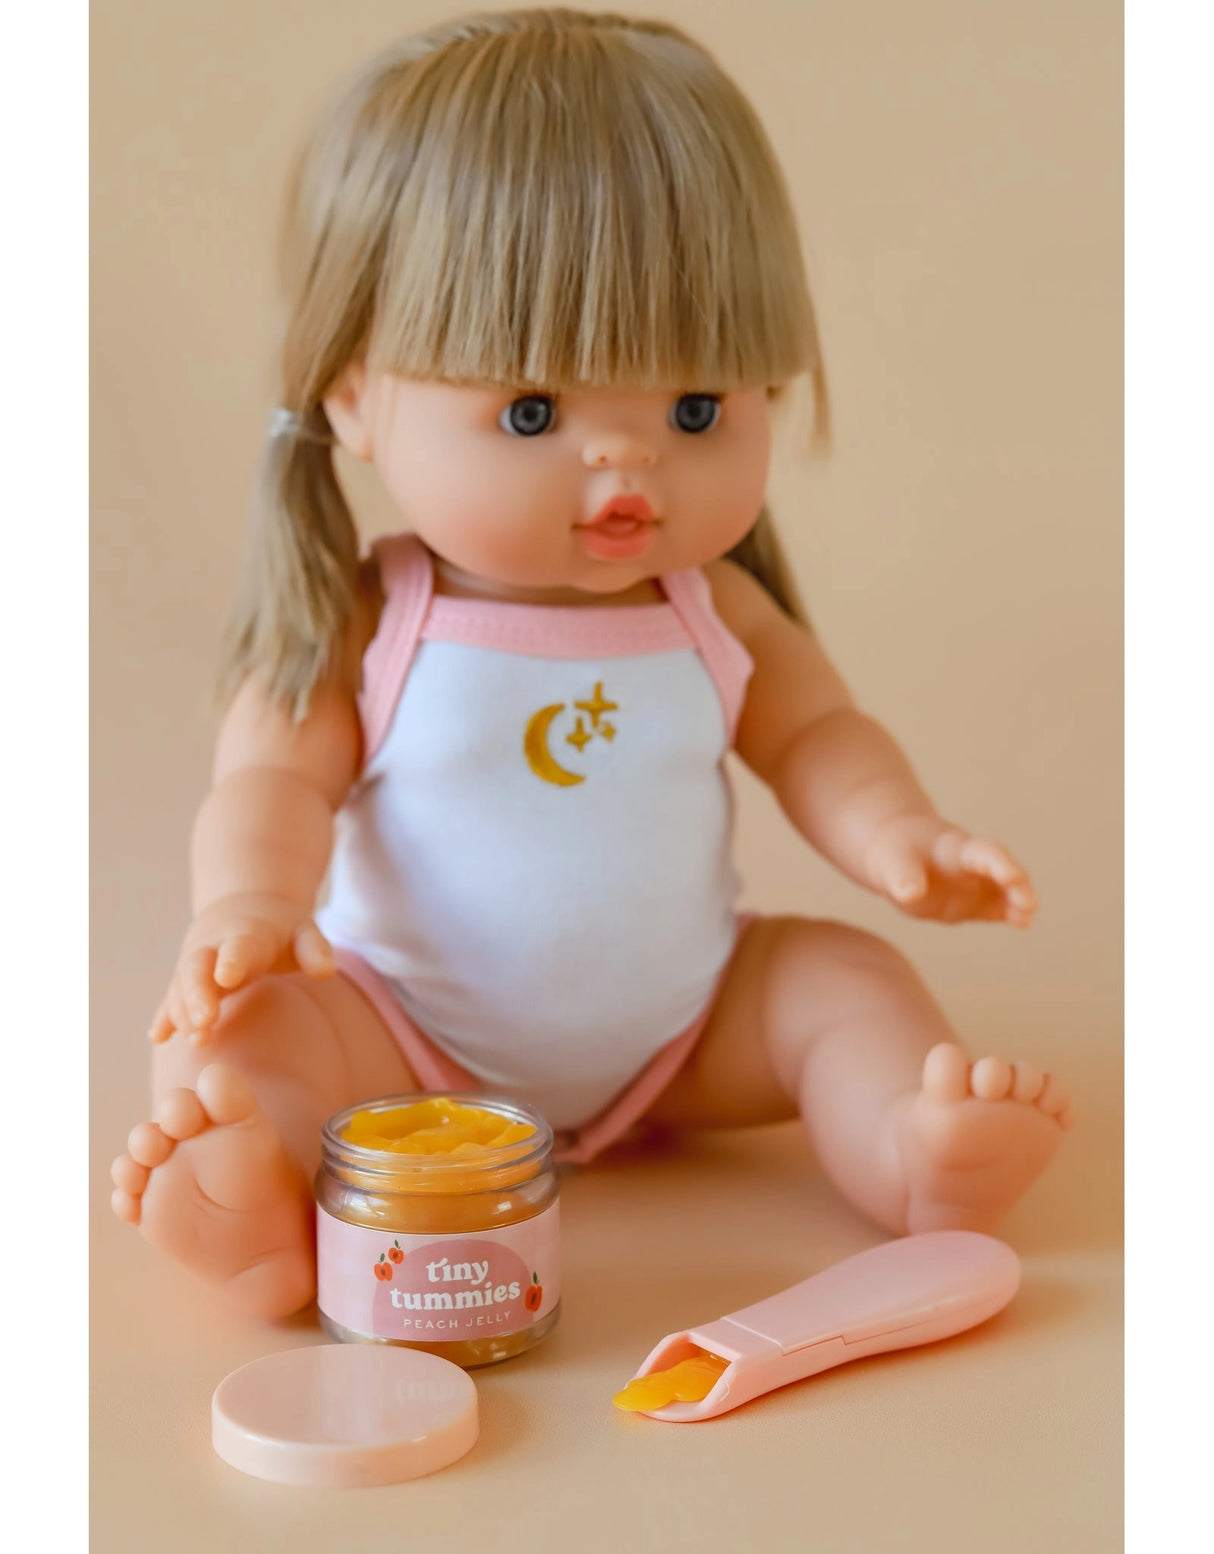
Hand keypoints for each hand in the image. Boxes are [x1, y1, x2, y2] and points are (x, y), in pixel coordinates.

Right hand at [148, 892, 335, 1043]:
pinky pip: (170, 999)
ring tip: (196, 1039)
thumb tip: (326, 970)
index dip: (232, 960)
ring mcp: (196, 965)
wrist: (245, 911)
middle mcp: (213, 948)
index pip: (238, 947)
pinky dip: (164, 1017)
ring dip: (182, 1012)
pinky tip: (158, 1037)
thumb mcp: (304, 930)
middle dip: (197, 995)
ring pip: (180, 987)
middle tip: (204, 1023)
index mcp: (246, 934)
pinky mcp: (186, 982)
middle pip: (197, 969)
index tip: (227, 978)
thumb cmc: (281, 929)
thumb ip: (315, 949)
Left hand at [865, 817, 1036, 926]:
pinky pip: (996, 909)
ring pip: (1006, 892)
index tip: (1009, 875)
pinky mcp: (973, 904)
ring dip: (1019, 903)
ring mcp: (976, 885)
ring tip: (1025, 919)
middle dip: (1018, 885)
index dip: (998, 863)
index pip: (982, 853)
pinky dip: (1010, 915)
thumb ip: (902, 876)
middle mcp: (973, 866)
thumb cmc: (895, 851)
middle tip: (1027, 905)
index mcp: (954, 849)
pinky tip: (1022, 922)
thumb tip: (910, 894)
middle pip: (1004, 870)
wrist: (894, 854)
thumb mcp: (891, 860)